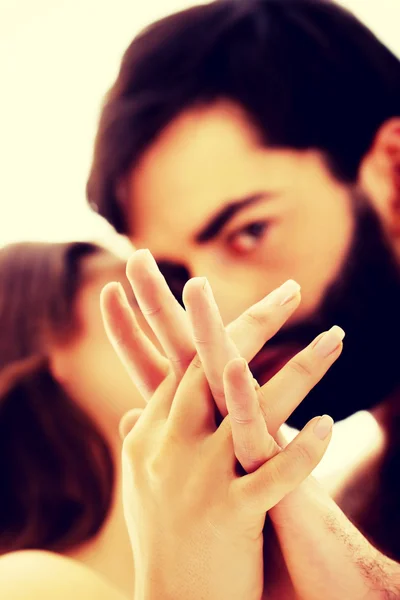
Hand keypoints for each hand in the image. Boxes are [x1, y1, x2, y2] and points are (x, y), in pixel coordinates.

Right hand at [101, 250, 338, 599]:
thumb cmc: (159, 537)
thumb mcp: (139, 481)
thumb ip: (140, 437)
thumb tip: (135, 408)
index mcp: (154, 432)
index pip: (182, 362)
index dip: (198, 322)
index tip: (206, 285)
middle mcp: (173, 446)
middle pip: (215, 368)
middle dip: (253, 324)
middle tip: (291, 289)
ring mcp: (201, 479)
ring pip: (253, 411)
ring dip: (301, 370)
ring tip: (337, 337)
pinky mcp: (230, 516)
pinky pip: (274, 476)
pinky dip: (301, 450)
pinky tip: (327, 424)